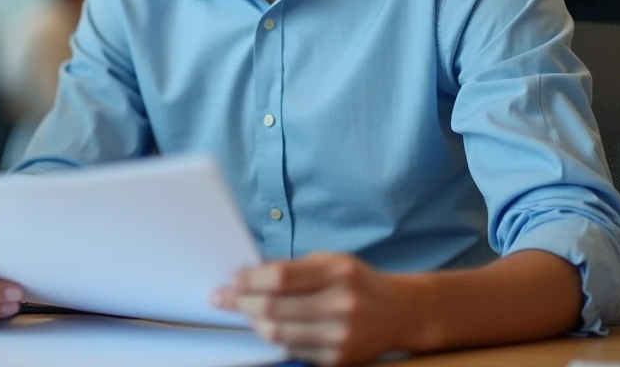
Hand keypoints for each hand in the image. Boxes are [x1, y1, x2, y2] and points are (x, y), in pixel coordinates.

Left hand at [212, 253, 418, 366]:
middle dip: (240, 302)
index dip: (250, 279)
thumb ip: (292, 269)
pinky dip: (274, 337)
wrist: (399, 313)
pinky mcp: (337, 360)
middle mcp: (341, 305)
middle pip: (274, 308)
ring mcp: (340, 336)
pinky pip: (292, 350)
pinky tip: (265, 325)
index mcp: (338, 273)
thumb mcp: (330, 261)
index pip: (280, 277)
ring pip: (277, 334)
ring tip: (241, 311)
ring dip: (252, 322)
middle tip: (220, 297)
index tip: (233, 279)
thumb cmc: (356, 281)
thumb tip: (249, 275)